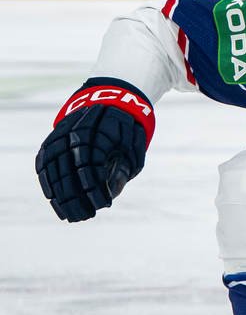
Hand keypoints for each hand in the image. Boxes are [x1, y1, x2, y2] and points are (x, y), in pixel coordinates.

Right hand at [36, 80, 156, 221]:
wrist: (109, 98)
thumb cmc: (126, 128)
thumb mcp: (133, 146)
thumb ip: (124, 169)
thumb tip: (111, 193)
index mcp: (98, 135)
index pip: (92, 168)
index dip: (95, 189)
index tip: (102, 205)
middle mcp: (74, 134)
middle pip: (69, 172)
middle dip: (76, 198)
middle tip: (83, 216)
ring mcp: (60, 135)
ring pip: (53, 169)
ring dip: (59, 195)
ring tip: (68, 213)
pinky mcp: (52, 137)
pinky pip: (44, 161)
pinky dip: (46, 180)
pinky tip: (53, 197)